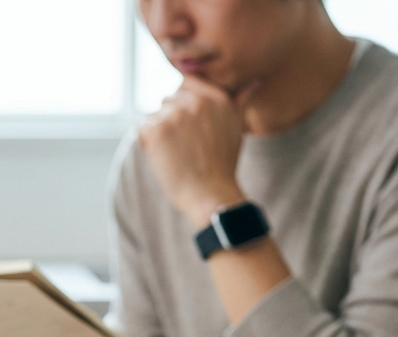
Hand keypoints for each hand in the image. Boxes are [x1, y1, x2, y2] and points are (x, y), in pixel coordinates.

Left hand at [138, 76, 246, 226]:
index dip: (182, 102)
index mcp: (217, 97)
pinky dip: (148, 144)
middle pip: (168, 99)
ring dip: (160, 132)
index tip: (188, 125)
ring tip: (177, 153)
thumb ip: (239, 101)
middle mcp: (197, 101)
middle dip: (171, 119)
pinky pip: (143, 128)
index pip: (186, 82)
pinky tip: (165, 158)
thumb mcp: (236, 127)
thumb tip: (254, 81)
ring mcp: (175, 114)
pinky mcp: (157, 129)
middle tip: (185, 146)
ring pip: (155, 115)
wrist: (210, 195)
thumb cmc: (222, 165)